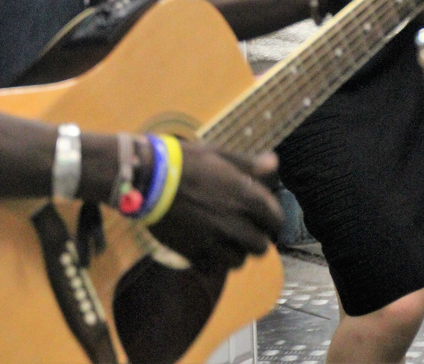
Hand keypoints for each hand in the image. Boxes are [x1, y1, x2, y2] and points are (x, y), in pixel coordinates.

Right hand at [149, 144, 283, 272]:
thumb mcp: (218, 154)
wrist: (148, 178)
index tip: (264, 216)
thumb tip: (274, 163)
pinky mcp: (193, 253)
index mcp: (244, 197)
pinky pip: (212, 268)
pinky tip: (206, 247)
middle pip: (260, 247)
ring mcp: (214, 242)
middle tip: (245, 229)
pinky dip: (212, 262)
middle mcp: (234, 223)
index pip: (275, 219)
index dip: (272, 219)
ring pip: (238, 262)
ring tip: (225, 239)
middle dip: (256, 238)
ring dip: (235, 252)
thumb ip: (248, 164)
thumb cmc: (185, 160)